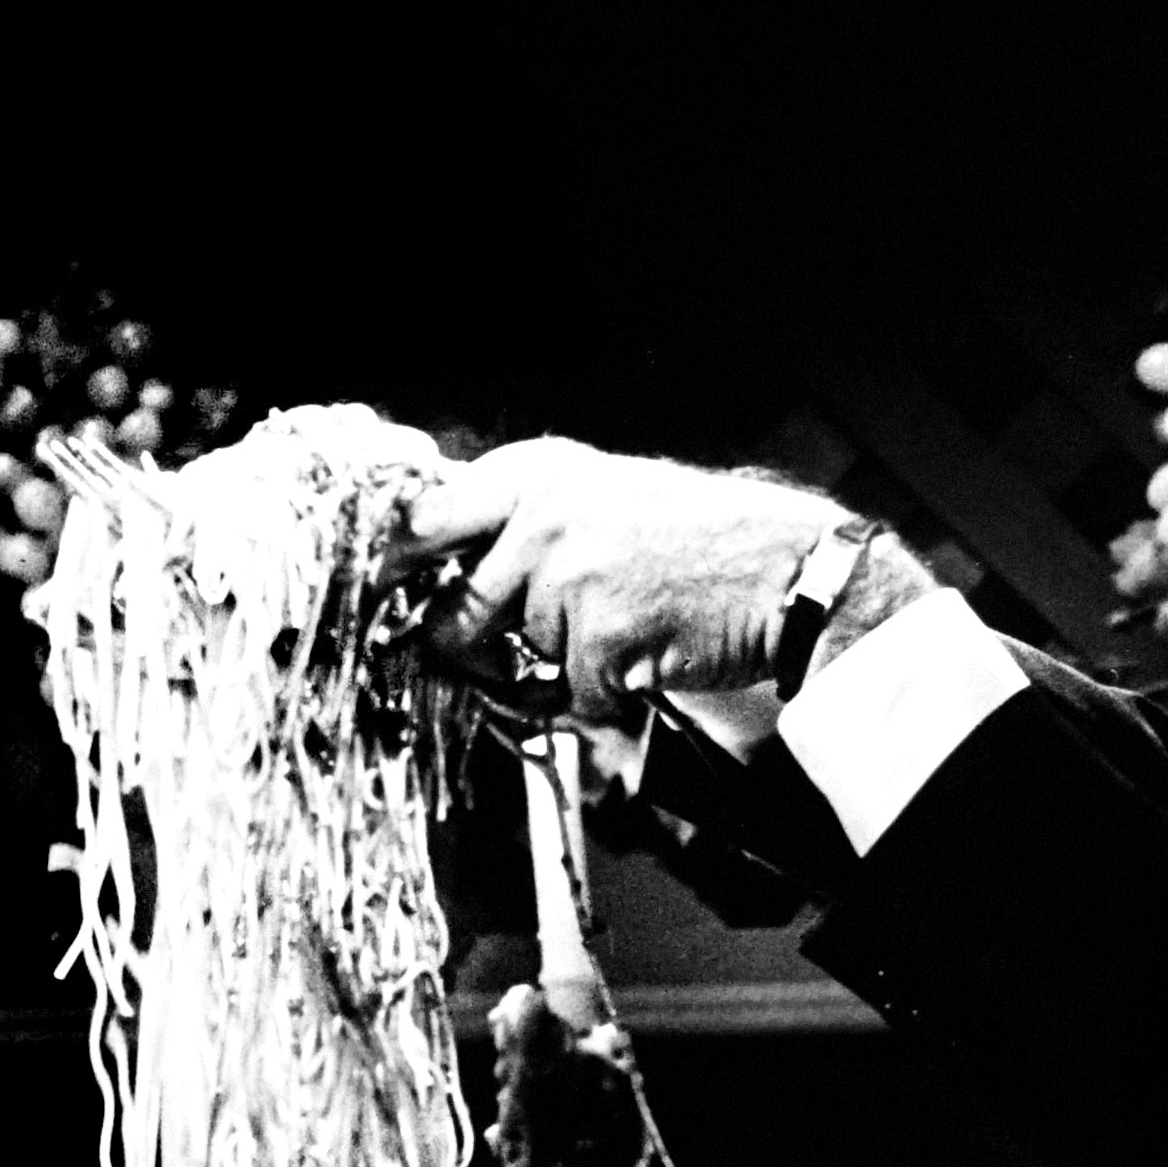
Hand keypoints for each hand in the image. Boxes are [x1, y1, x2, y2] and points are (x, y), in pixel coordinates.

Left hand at [397, 440, 896, 726]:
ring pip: (514, 657)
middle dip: (457, 647)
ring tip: (618, 632)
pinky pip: (563, 694)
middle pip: (449, 608)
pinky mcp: (594, 637)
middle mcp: (539, 514)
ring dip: (550, 668)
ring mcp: (564, 577)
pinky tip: (642, 657)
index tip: (379, 603)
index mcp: (533, 470)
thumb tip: (429, 555)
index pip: (421, 520)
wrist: (788, 568)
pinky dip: (597, 695)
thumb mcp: (599, 493)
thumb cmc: (696, 538)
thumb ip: (520, 518)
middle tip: (479, 657)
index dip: (392, 573)